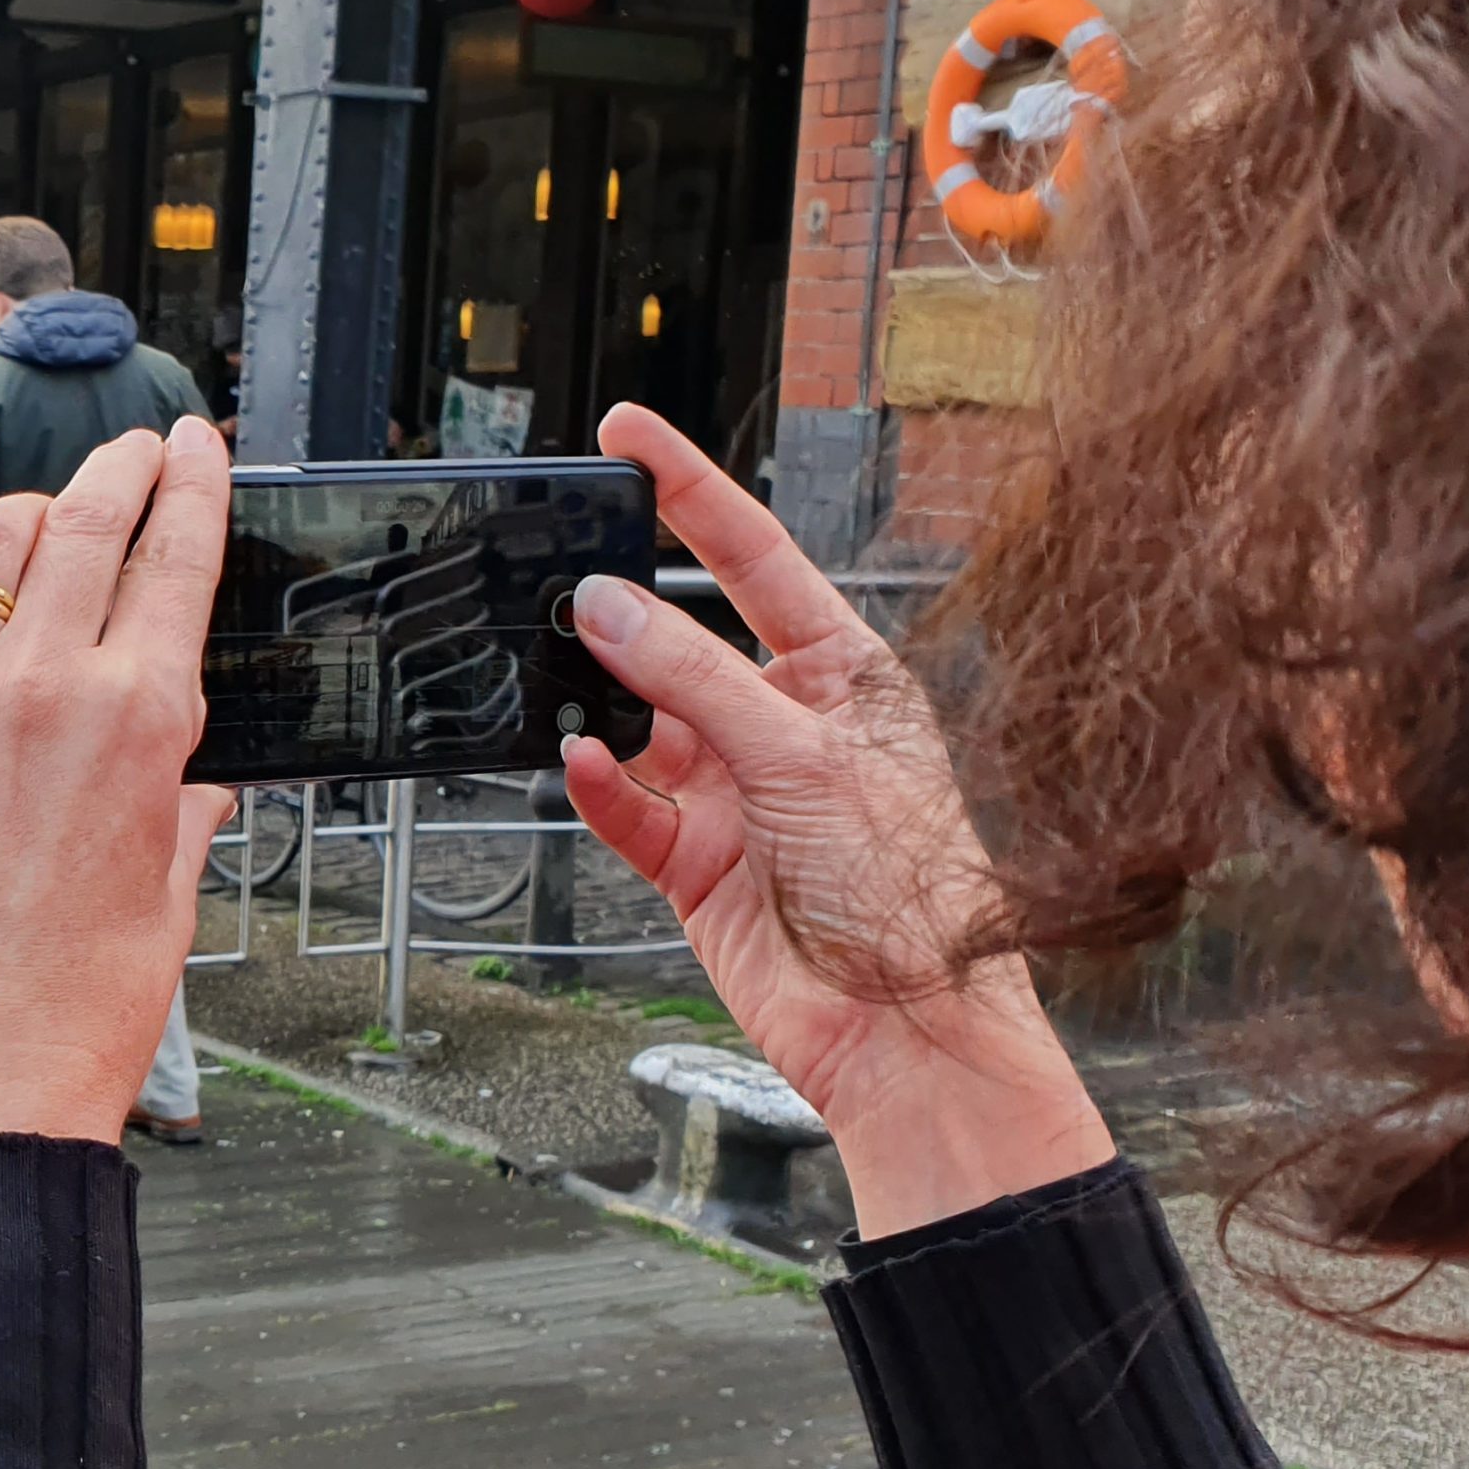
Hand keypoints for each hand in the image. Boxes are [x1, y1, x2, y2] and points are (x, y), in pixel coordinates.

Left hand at [0, 417, 236, 1150]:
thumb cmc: (77, 1013)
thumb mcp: (168, 900)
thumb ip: (181, 815)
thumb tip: (193, 781)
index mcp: (140, 725)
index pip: (176, 557)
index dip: (193, 483)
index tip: (196, 446)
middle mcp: (39, 695)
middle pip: (83, 526)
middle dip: (118, 471)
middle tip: (132, 452)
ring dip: (22, 515)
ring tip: (41, 514)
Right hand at [563, 405, 1110, 1235]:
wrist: (904, 1033)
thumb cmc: (912, 896)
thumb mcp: (801, 755)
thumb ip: (694, 677)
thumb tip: (607, 607)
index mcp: (842, 676)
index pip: (750, 556)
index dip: (688, 492)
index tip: (627, 436)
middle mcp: (785, 728)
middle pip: (680, 642)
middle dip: (620, 617)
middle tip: (556, 580)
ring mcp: (736, 795)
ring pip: (640, 723)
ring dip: (603, 708)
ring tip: (562, 682)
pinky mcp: (696, 863)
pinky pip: (627, 806)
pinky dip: (600, 787)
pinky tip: (586, 767)